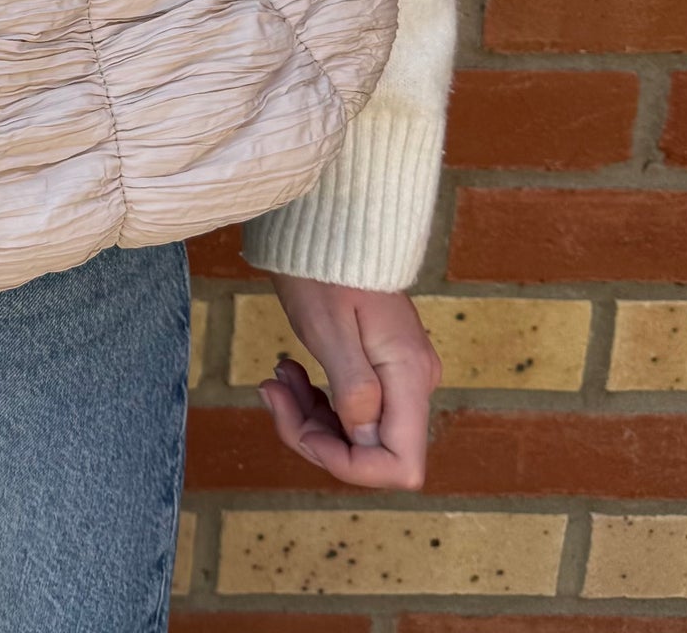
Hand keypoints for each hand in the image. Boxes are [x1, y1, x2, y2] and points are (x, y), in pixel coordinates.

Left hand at [256, 274, 440, 489]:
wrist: (327, 222)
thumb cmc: (324, 266)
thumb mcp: (329, 326)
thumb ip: (354, 388)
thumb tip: (364, 439)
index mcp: (409, 376)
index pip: (400, 465)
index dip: (347, 465)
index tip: (303, 430)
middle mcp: (414, 382)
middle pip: (371, 451)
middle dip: (314, 436)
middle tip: (272, 391)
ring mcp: (399, 375)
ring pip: (356, 432)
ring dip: (309, 417)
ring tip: (277, 375)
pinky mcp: (381, 367)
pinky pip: (351, 407)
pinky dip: (316, 401)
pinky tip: (290, 372)